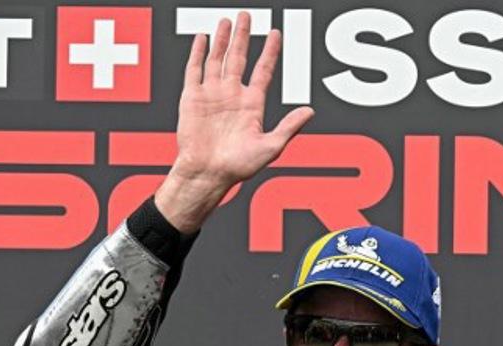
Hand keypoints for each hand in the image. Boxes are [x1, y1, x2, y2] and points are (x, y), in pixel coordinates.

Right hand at [155, 11, 314, 231]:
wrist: (207, 174)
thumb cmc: (238, 166)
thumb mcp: (271, 147)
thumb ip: (289, 127)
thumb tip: (310, 111)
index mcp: (252, 104)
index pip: (263, 70)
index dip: (270, 52)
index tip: (276, 33)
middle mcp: (232, 95)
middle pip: (240, 57)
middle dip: (244, 36)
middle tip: (248, 15)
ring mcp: (212, 94)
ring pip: (218, 59)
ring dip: (223, 39)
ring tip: (227, 20)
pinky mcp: (192, 97)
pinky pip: (195, 69)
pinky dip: (199, 53)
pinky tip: (204, 37)